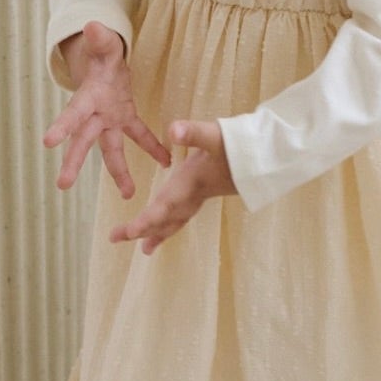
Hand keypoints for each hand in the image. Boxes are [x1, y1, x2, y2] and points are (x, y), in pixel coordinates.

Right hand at [42, 20, 171, 198]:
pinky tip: (166, 162)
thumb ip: (100, 39)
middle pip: (83, 140)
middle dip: (73, 162)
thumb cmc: (100, 53)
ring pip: (110, 150)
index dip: (61, 126)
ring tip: (130, 195)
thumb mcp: (102, 45)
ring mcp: (109, 120)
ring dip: (119, 172)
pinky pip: (139, 136)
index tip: (48, 142)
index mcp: (87, 97)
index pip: (72, 113)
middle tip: (62, 184)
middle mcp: (94, 115)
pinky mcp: (125, 119)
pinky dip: (154, 148)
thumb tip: (92, 25)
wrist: (103, 60)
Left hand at [109, 119, 237, 254]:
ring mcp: (201, 195)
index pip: (166, 205)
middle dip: (141, 228)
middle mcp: (194, 194)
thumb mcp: (216, 134)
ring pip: (176, 220)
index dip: (147, 220)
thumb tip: (173, 130)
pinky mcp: (205, 192)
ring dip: (158, 233)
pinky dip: (172, 224)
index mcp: (191, 182)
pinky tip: (167, 227)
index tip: (128, 232)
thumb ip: (194, 133)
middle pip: (165, 217)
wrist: (267, 156)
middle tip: (114, 237)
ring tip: (144, 250)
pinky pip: (184, 214)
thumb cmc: (240, 144)